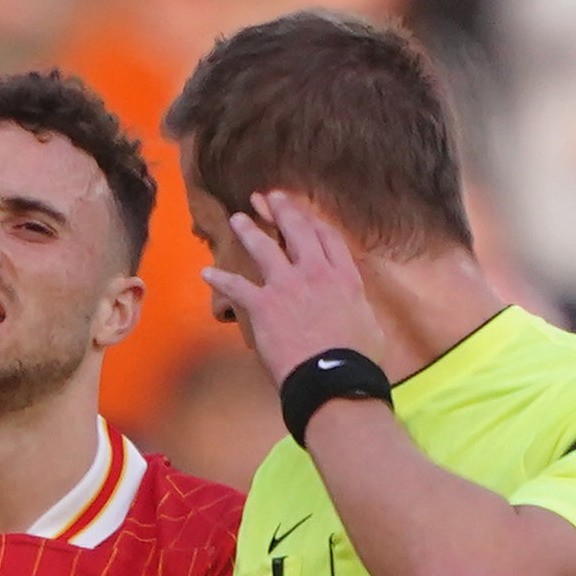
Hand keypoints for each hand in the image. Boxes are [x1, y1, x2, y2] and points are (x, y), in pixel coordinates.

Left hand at [204, 188, 380, 390]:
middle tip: (268, 198)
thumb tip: (352, 307)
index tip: (301, 212)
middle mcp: (315, 272)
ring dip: (248, 231)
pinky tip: (207, 273)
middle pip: (296, 230)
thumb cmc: (356, 359)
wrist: (333, 377)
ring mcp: (287, 286)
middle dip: (282, 210)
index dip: (311, 220)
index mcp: (343, 277)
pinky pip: (237, 286)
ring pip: (264, 248)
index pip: (326, 237)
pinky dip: (220, 279)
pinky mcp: (263, 305)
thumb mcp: (368, 323)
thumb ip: (356, 306)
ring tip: (237, 219)